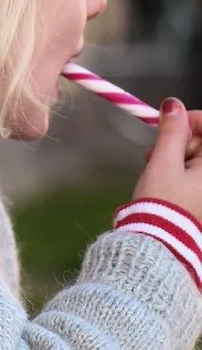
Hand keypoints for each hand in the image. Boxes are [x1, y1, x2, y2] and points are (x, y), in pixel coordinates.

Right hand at [134, 100, 201, 226]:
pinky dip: (179, 173)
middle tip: (153, 152)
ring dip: (176, 157)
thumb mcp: (163, 163)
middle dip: (179, 141)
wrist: (158, 244)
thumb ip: (171, 132)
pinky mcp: (200, 201)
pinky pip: (194, 176)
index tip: (169, 121)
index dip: (192, 119)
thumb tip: (174, 104)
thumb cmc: (162, 203)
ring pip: (197, 160)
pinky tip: (162, 181)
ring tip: (153, 169)